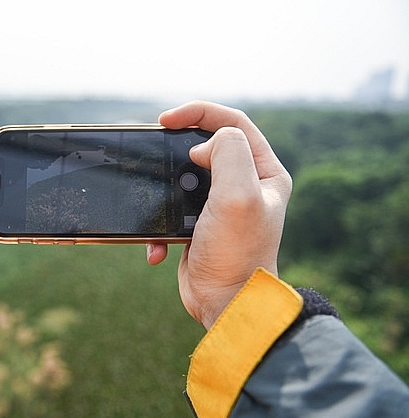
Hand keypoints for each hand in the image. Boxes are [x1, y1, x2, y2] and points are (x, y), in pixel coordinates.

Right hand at [147, 101, 291, 328]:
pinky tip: (159, 247)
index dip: (198, 113)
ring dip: (165, 189)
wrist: (225, 304)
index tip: (165, 120)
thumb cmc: (237, 254)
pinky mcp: (200, 224)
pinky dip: (161, 226)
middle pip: (206, 145)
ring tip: (155, 200)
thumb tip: (201, 147)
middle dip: (177, 147)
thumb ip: (227, 153)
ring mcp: (221, 204)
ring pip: (184, 176)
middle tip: (153, 147)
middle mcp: (246, 184)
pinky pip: (173, 209)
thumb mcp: (238, 195)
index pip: (232, 123)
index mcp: (264, 172)